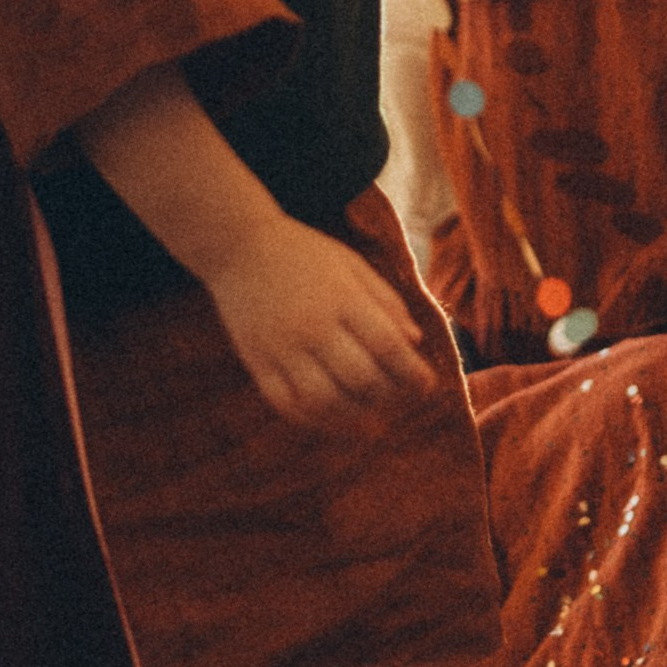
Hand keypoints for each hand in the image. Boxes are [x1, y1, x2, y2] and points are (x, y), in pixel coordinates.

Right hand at [202, 212, 435, 423]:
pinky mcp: (257, 363)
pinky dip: (315, 419)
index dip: (414, 374)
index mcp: (342, 298)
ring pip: (324, 402)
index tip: (427, 385)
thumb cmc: (305, 254)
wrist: (238, 246)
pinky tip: (332, 416)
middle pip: (361, 378)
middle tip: (398, 396)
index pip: (388, 346)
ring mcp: (282, 348)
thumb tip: (415, 343)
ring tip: (369, 414)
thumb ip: (386, 302)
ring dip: (354, 416)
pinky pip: (288, 405)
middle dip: (389, 396)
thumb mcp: (352, 265)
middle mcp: (312, 326)